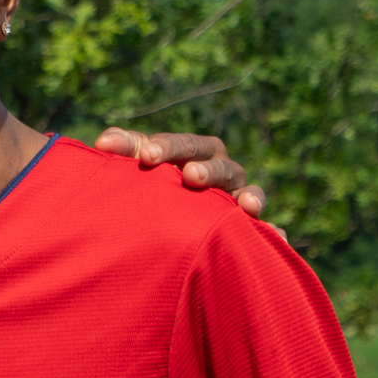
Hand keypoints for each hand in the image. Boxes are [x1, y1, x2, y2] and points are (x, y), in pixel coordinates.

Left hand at [94, 127, 265, 220]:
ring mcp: (237, 200)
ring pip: (247, 192)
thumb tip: (102, 142)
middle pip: (219, 163)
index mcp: (193, 155)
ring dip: (247, 196)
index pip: (182, 144)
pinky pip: (268, 231)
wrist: (175, 232)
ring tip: (244, 205)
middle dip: (206, 168)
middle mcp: (219, 173)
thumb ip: (126, 153)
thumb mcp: (141, 173)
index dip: (163, 146)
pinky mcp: (252, 229)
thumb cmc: (155, 192)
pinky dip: (272, 232)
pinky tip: (274, 236)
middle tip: (190, 175)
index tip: (141, 154)